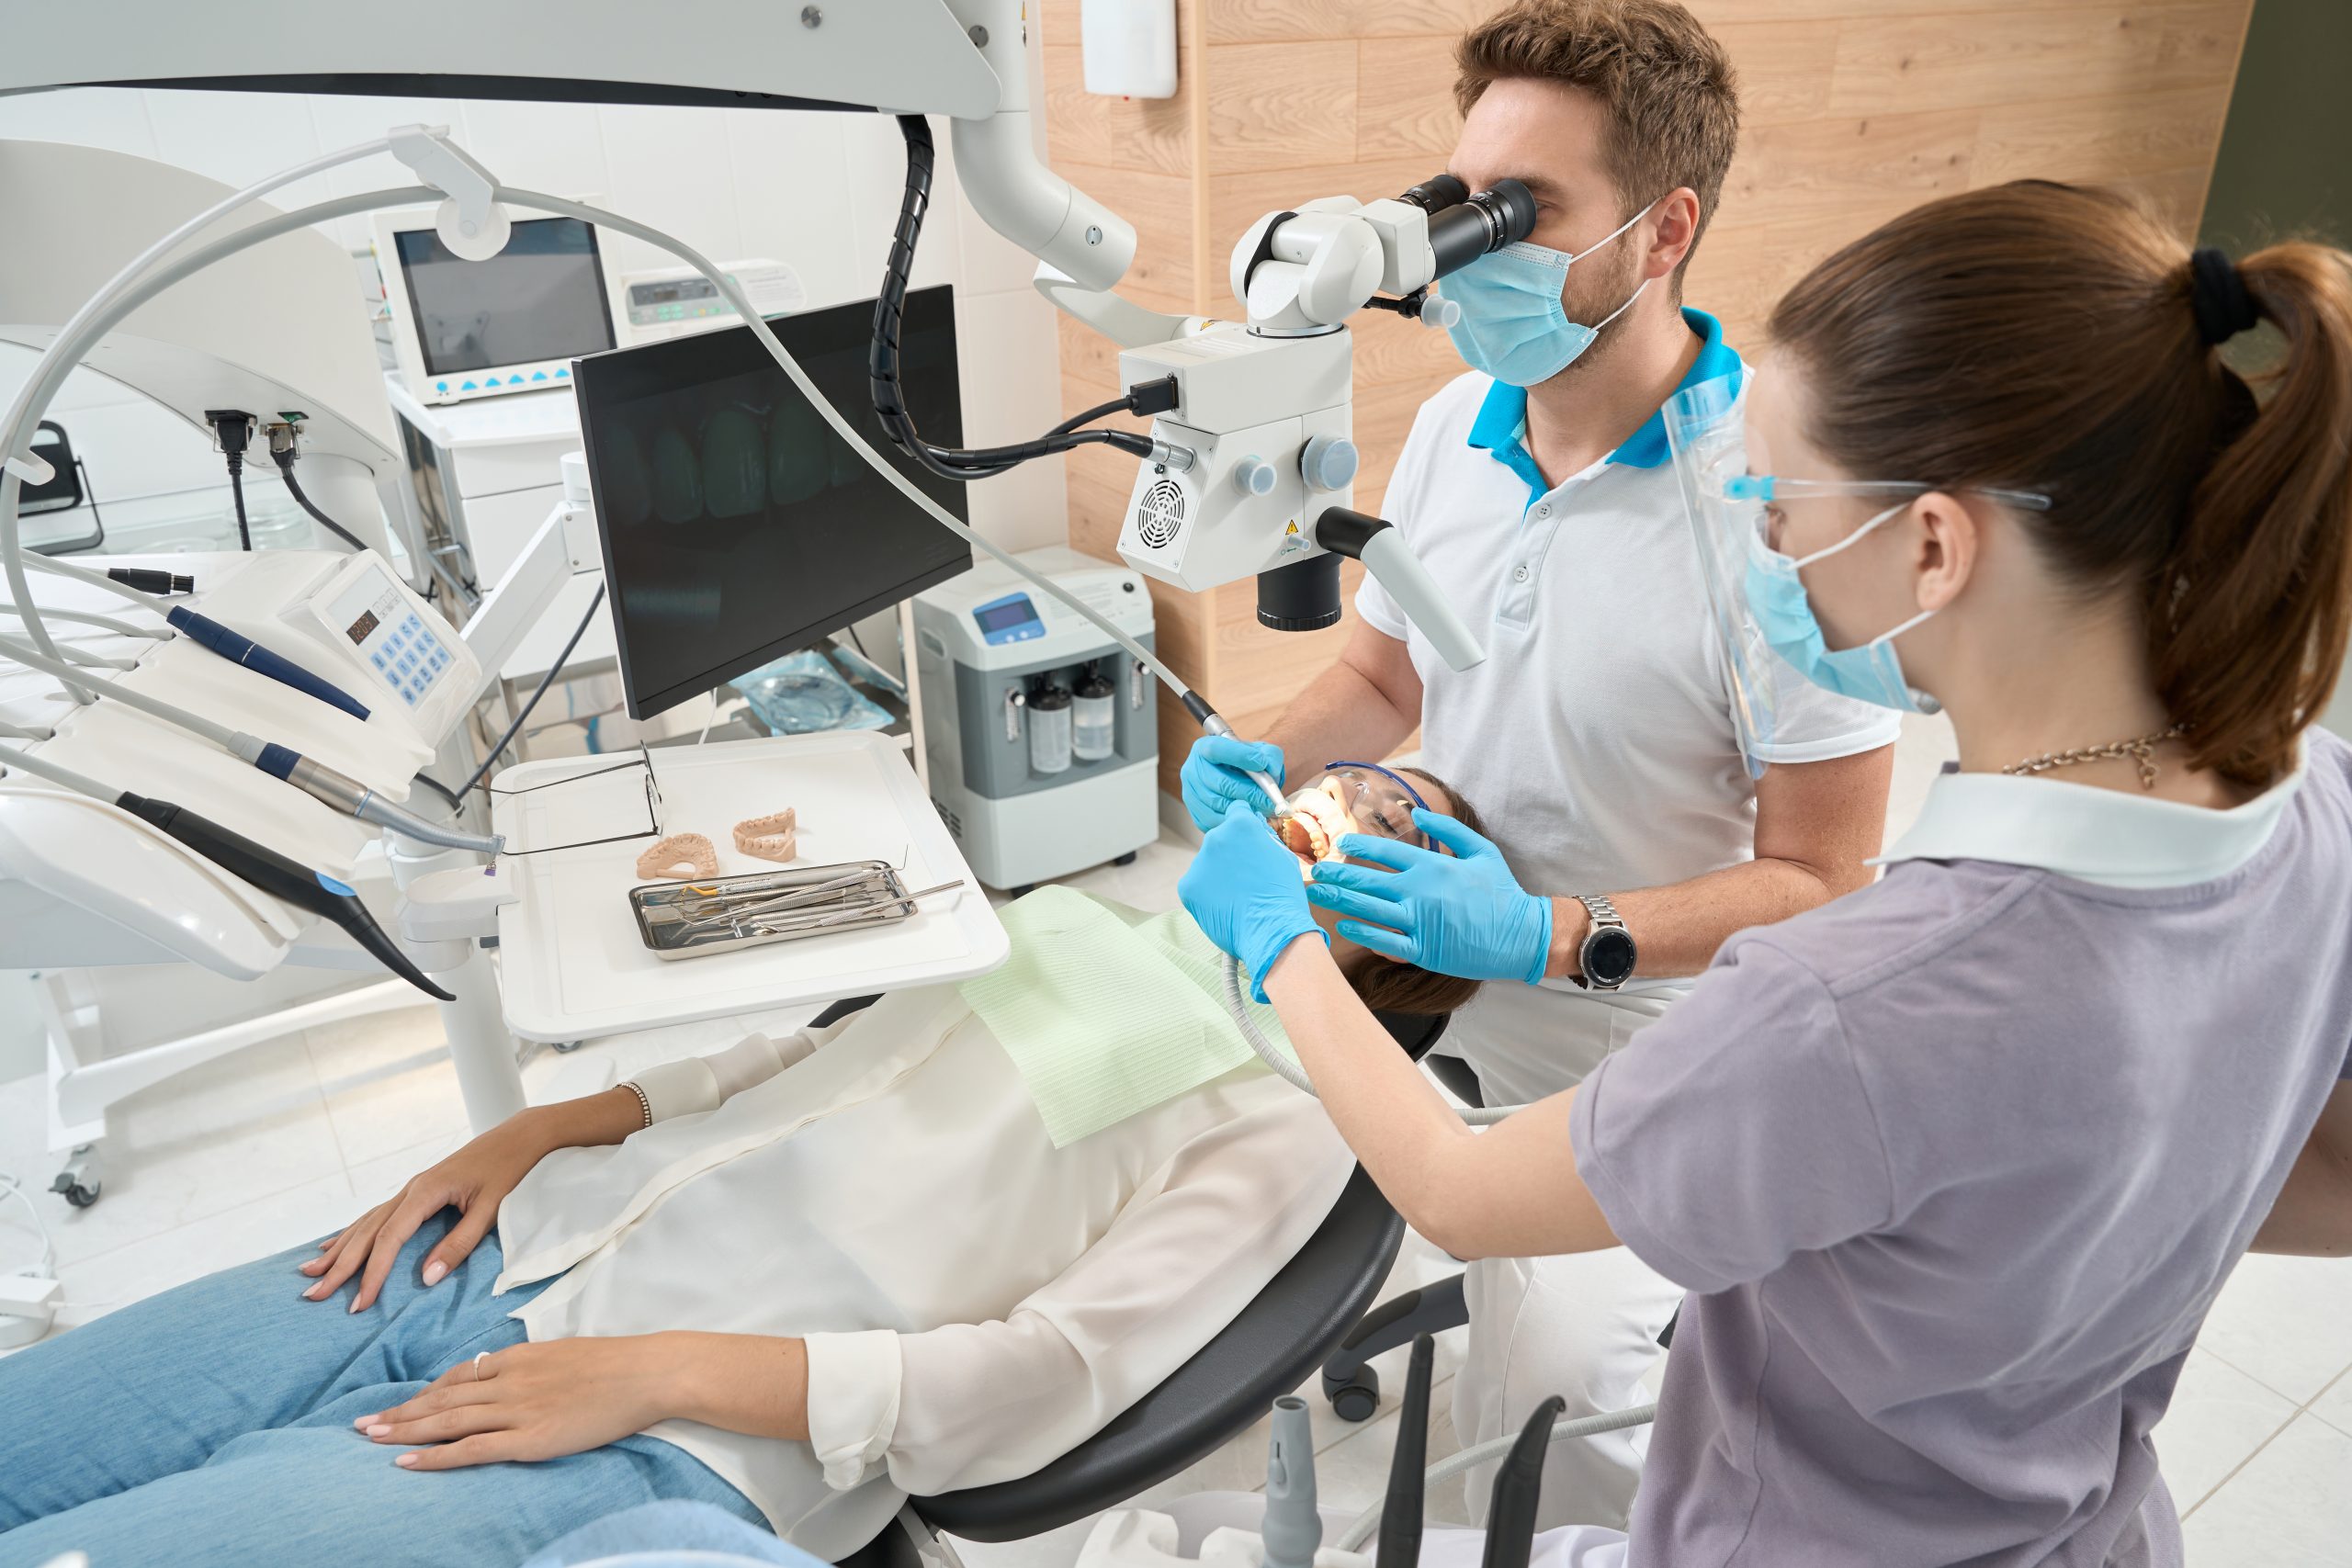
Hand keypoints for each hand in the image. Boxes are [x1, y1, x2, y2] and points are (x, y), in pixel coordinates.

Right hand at [301, 1112, 553, 1311]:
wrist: (518, 1137)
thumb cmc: (508, 1170)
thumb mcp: (490, 1210)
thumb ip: (458, 1244)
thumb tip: (426, 1279)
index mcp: (425, 1192)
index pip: (389, 1239)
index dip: (372, 1273)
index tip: (358, 1303)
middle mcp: (410, 1189)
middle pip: (367, 1233)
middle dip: (339, 1267)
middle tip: (312, 1296)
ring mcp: (410, 1189)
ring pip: (365, 1223)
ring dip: (338, 1250)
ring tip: (310, 1273)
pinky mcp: (416, 1191)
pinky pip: (375, 1216)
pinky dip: (351, 1232)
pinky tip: (333, 1244)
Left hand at [355, 1335, 693, 1467]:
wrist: (646, 1372)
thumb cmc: (615, 1363)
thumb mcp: (565, 1353)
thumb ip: (533, 1366)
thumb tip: (510, 1375)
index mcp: (519, 1356)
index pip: (460, 1375)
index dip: (426, 1392)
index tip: (402, 1403)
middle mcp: (509, 1381)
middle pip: (442, 1398)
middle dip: (400, 1411)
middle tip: (361, 1424)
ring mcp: (517, 1410)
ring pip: (447, 1421)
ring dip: (405, 1430)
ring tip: (371, 1439)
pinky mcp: (530, 1438)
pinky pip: (472, 1448)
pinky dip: (436, 1456)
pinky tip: (407, 1461)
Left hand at [1179, 800, 1327, 1000]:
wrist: (1273, 931)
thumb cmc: (1283, 894)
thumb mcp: (1282, 855)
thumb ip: (1262, 837)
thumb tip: (1253, 829)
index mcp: (1240, 824)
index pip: (1236, 812)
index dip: (1244, 827)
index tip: (1247, 841)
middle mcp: (1214, 837)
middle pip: (1219, 840)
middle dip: (1230, 854)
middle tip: (1246, 877)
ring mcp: (1198, 863)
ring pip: (1207, 864)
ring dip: (1217, 875)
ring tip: (1238, 896)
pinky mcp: (1186, 887)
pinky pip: (1196, 885)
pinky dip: (1206, 895)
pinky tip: (1225, 905)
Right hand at [1180, 734, 1285, 831]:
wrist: (1234, 783)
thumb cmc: (1246, 766)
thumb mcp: (1260, 752)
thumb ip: (1269, 755)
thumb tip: (1269, 767)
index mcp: (1204, 748)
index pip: (1217, 749)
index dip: (1240, 756)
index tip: (1262, 763)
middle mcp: (1193, 770)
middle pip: (1221, 783)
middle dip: (1250, 792)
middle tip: (1270, 800)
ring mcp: (1191, 794)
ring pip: (1219, 805)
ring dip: (1245, 808)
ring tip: (1264, 808)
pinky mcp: (1196, 815)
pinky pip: (1216, 822)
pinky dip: (1235, 820)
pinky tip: (1250, 816)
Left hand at [1305, 809, 1552, 983]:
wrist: (1522, 935)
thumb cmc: (1502, 892)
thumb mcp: (1482, 851)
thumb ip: (1449, 830)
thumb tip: (1419, 812)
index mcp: (1434, 867)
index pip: (1387, 852)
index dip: (1360, 846)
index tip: (1341, 843)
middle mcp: (1421, 892)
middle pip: (1368, 881)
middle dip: (1338, 874)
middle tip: (1316, 871)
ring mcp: (1421, 922)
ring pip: (1370, 910)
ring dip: (1341, 900)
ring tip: (1320, 895)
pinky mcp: (1424, 950)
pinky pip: (1385, 942)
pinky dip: (1363, 934)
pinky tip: (1345, 926)